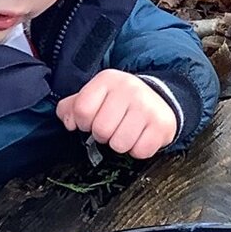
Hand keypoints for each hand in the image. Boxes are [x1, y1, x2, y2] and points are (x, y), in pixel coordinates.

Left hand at [55, 69, 176, 158]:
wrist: (159, 99)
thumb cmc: (120, 101)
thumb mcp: (94, 96)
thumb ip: (73, 107)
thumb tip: (69, 122)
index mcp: (107, 80)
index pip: (82, 110)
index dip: (83, 123)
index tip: (90, 122)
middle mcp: (129, 89)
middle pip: (101, 129)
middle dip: (103, 135)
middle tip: (111, 128)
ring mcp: (147, 107)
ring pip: (120, 144)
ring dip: (120, 144)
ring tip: (125, 132)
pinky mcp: (162, 124)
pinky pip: (140, 151)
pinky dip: (137, 150)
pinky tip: (140, 137)